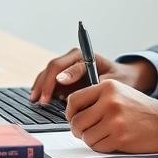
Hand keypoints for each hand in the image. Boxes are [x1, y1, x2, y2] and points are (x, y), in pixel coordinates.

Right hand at [29, 49, 155, 102]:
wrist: (122, 77)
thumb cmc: (119, 80)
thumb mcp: (112, 82)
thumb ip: (96, 85)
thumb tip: (75, 93)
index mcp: (87, 56)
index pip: (70, 65)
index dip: (61, 79)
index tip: (54, 92)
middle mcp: (74, 58)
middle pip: (54, 67)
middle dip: (46, 84)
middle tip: (42, 101)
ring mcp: (67, 65)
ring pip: (48, 71)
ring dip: (40, 85)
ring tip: (35, 100)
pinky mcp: (63, 74)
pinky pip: (48, 78)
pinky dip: (42, 87)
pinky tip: (37, 98)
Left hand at [65, 80, 157, 152]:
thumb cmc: (142, 109)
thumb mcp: (120, 93)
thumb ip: (97, 98)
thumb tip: (72, 114)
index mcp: (107, 86)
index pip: (74, 100)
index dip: (70, 113)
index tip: (75, 118)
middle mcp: (110, 101)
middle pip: (76, 121)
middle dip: (79, 130)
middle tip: (87, 132)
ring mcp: (115, 119)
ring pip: (85, 136)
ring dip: (91, 140)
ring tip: (105, 135)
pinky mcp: (120, 137)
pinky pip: (97, 147)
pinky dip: (102, 147)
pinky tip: (114, 140)